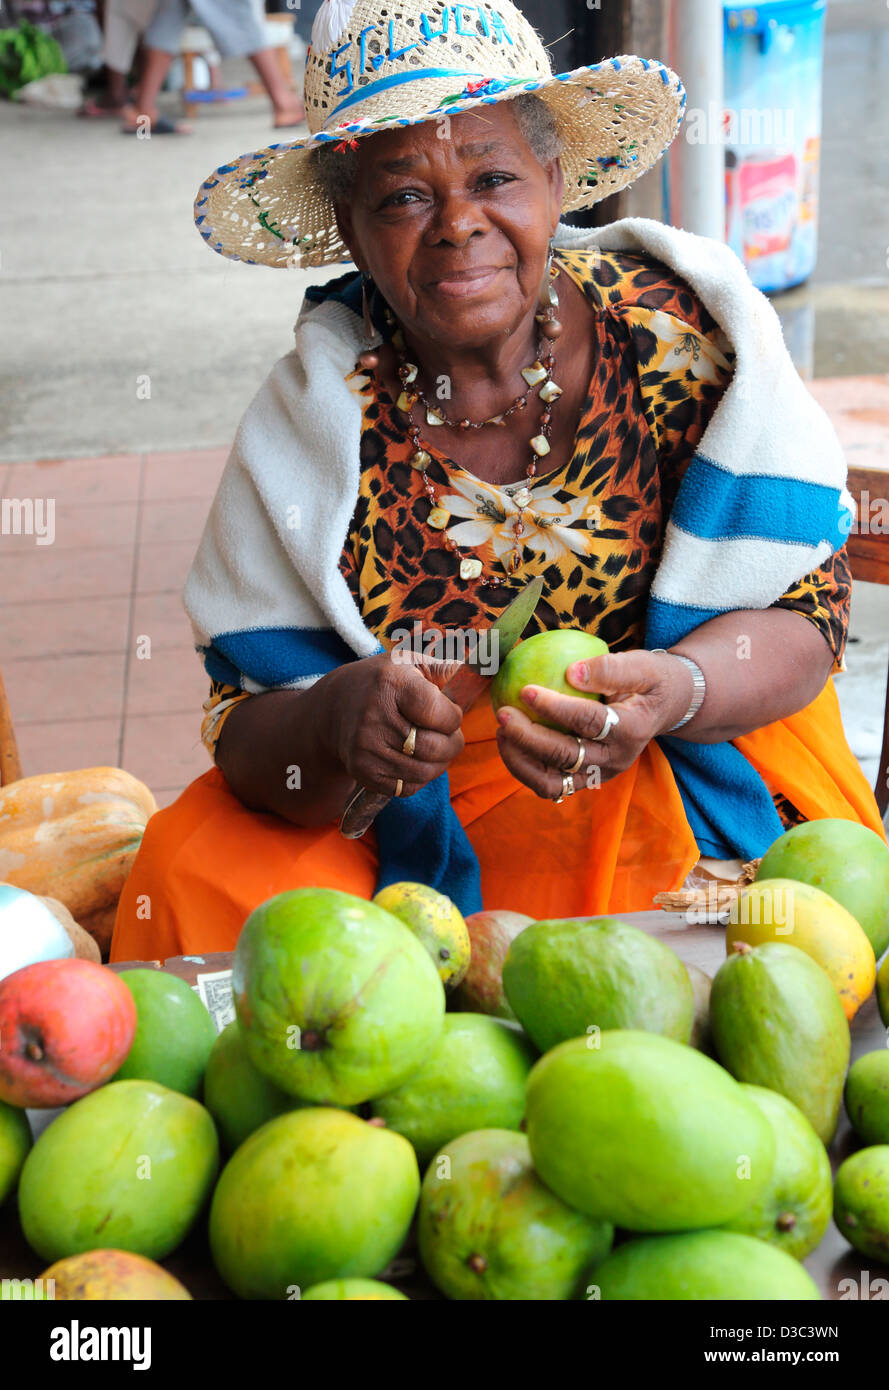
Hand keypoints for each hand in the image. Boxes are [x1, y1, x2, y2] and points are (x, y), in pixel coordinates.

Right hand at [323, 653, 464, 797]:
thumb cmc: (382, 684)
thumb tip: (482, 671)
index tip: (449, 713)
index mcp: (391, 683)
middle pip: (435, 747)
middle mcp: (374, 716)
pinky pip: (407, 787)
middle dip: (453, 744)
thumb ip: (445, 668)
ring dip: (439, 763)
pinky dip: (420, 778)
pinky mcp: (363, 772)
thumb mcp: (408, 662)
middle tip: (450, 736)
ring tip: (436, 748)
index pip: (440, 714)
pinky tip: (415, 760)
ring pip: (425, 772)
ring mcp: (366, 748)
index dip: (453, 717)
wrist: (333, 710)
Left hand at [495, 648, 692, 799]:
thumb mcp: (642, 665)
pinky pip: (551, 784)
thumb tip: (571, 672)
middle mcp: (616, 760)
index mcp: (631, 730)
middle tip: (503, 713)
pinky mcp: (587, 780)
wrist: (664, 707)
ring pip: (553, 783)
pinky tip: (509, 743)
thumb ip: (610, 668)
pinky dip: (526, 769)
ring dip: (521, 761)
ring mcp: (600, 775)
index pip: (588, 722)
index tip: (525, 690)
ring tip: (502, 733)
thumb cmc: (649, 680)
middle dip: (528, 737)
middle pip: (565, 757)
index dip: (554, 707)